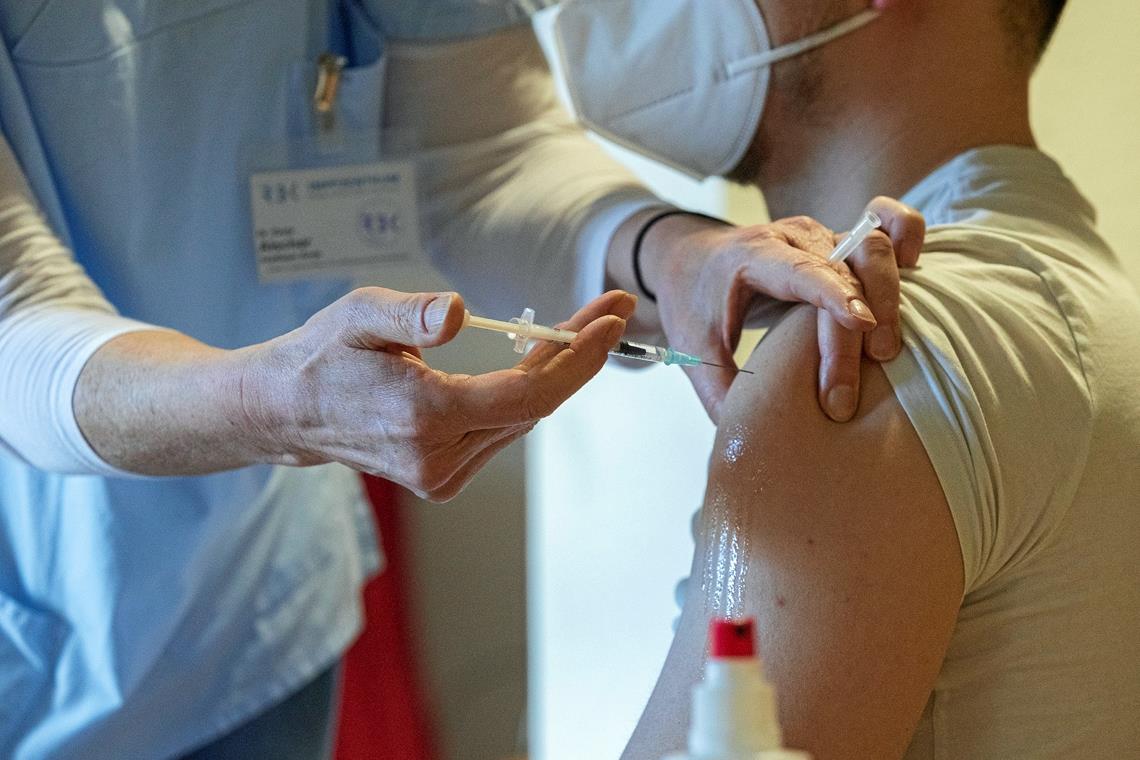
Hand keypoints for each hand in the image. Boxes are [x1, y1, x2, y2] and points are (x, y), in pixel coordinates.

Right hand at [240, 287, 635, 500]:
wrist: (288, 411)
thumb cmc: (325, 355)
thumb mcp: (359, 315)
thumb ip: (411, 313)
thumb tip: (460, 313)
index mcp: (423, 417)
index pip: (527, 396)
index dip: (576, 360)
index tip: (611, 320)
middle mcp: (437, 457)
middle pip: (535, 407)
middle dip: (576, 356)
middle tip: (608, 309)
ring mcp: (440, 475)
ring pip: (521, 420)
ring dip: (554, 374)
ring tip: (574, 327)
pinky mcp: (441, 478)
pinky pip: (501, 430)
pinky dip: (524, 395)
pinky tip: (533, 361)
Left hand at [642, 197, 923, 421]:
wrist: (691, 261)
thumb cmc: (693, 303)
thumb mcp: (692, 349)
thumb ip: (718, 391)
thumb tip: (753, 442)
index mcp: (751, 256)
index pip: (799, 270)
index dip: (833, 294)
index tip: (861, 324)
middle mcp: (792, 238)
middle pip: (842, 269)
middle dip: (854, 329)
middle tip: (846, 393)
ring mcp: (821, 235)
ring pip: (871, 247)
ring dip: (887, 294)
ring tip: (885, 353)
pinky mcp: (842, 239)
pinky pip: (886, 221)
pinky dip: (908, 234)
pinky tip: (915, 267)